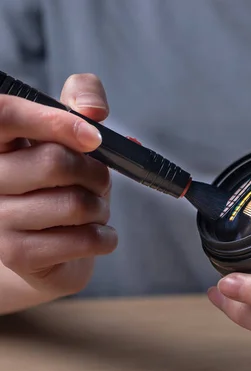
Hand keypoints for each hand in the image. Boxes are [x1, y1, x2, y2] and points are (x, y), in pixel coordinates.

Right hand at [0, 74, 117, 297]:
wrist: (48, 248)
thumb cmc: (59, 182)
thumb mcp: (69, 134)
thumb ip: (81, 101)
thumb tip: (94, 110)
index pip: (3, 113)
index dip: (54, 121)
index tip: (94, 137)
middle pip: (55, 162)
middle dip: (95, 172)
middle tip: (97, 181)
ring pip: (75, 203)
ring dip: (101, 206)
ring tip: (94, 209)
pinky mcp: (17, 255)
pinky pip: (83, 239)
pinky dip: (105, 236)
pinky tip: (99, 235)